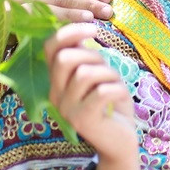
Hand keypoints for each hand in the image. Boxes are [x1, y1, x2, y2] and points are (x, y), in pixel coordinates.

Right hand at [45, 23, 136, 160]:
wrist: (119, 141)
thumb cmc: (110, 104)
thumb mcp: (98, 75)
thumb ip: (85, 57)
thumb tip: (79, 29)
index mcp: (56, 81)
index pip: (49, 49)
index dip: (70, 32)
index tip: (93, 28)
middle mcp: (55, 95)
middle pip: (65, 59)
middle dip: (93, 56)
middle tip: (107, 69)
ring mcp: (66, 109)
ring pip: (86, 74)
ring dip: (109, 74)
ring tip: (115, 85)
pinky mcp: (82, 120)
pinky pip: (101, 92)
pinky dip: (118, 89)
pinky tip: (120, 96)